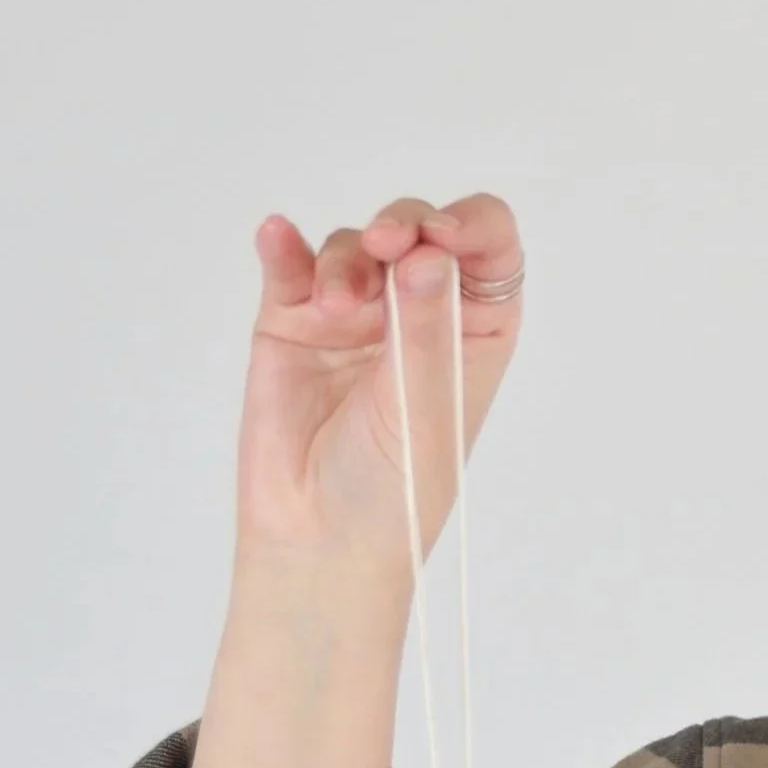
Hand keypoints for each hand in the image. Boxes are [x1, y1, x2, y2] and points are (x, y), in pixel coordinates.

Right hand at [234, 192, 525, 588]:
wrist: (319, 539)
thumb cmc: (395, 491)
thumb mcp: (425, 410)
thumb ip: (427, 330)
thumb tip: (428, 254)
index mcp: (476, 333)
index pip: (489, 254)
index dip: (473, 227)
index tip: (444, 236)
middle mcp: (419, 314)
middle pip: (416, 234)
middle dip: (403, 229)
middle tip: (386, 250)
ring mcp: (354, 315)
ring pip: (353, 247)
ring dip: (346, 263)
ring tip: (335, 309)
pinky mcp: (293, 322)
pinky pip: (290, 266)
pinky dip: (284, 248)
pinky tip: (277, 237)